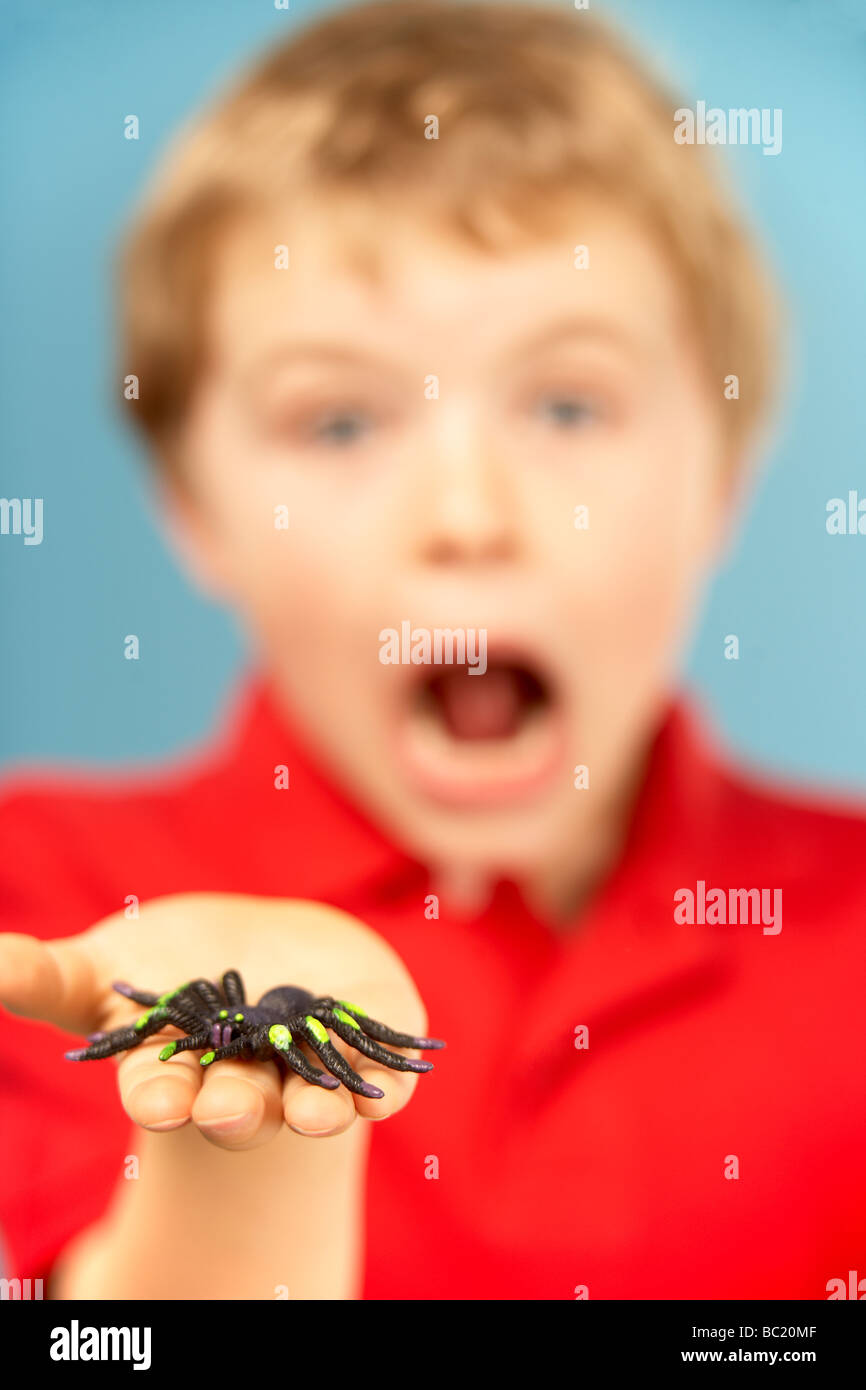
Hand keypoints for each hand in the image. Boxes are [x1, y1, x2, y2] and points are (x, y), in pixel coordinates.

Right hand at [0, 892, 434, 1150]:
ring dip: (315, 1110)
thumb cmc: (167, 968)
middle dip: (233, 1108)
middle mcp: (244, 1080)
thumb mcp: (100, 971)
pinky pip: (380, 1076)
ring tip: (317, 1115)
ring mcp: (308, 1066)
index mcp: (176, 1070)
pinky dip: (385, 1086)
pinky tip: (389, 1091)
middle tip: (230, 1111)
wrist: (266, 949)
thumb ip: (43, 976)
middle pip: (237, 1103)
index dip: (160, 1094)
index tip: (159, 1097)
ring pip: (310, 1098)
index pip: (160, 1090)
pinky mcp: (367, 1040)